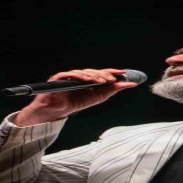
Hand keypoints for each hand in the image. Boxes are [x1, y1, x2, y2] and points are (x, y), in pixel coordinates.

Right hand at [15, 68, 140, 125]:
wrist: (55, 111)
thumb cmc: (74, 103)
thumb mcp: (96, 98)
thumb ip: (110, 91)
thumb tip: (126, 84)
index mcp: (88, 79)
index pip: (101, 73)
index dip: (112, 72)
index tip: (124, 72)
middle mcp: (79, 75)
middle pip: (93, 71)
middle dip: (104, 74)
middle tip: (114, 79)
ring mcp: (69, 76)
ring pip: (83, 72)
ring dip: (94, 76)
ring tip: (103, 81)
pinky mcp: (59, 78)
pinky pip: (69, 75)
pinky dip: (79, 76)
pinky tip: (87, 80)